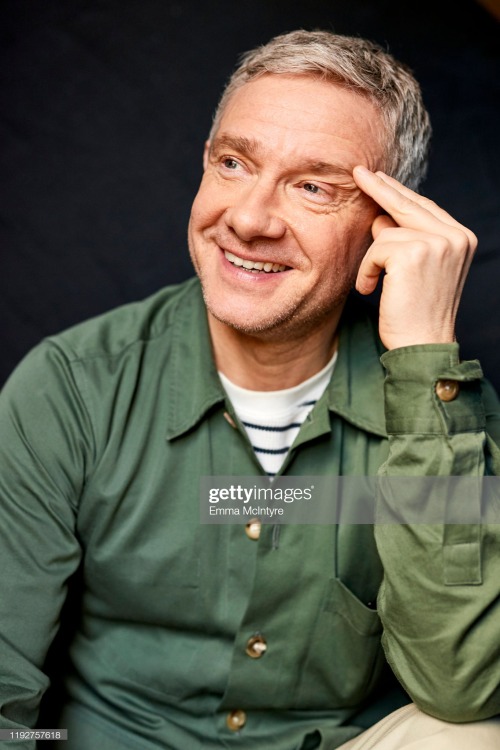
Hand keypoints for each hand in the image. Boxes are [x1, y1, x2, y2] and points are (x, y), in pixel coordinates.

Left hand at [352, 166, 476, 350]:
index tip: (378, 178)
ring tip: (373, 284)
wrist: (424, 345)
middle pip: (408, 204)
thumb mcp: (418, 271)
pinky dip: (366, 270)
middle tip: (358, 173)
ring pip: (385, 232)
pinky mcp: (414, 252)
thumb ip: (408, 240)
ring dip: (371, 260)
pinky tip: (370, 289)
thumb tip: (381, 216)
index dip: (398, 193)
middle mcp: (455, 236)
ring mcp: (438, 242)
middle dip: (379, 189)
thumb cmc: (417, 314)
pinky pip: (375, 248)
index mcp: (461, 239)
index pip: (424, 207)